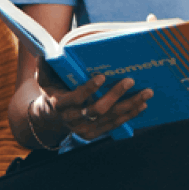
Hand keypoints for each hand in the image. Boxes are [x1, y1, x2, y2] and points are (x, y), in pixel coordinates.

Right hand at [35, 58, 152, 142]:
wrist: (50, 118)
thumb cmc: (51, 92)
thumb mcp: (43, 80)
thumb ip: (44, 68)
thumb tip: (43, 55)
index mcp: (60, 105)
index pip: (76, 98)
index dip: (88, 89)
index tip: (102, 77)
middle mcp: (73, 120)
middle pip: (97, 110)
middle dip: (115, 95)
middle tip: (130, 81)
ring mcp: (84, 129)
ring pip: (110, 118)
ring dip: (130, 106)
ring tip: (146, 94)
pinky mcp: (94, 134)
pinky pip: (114, 125)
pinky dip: (129, 116)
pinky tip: (142, 106)